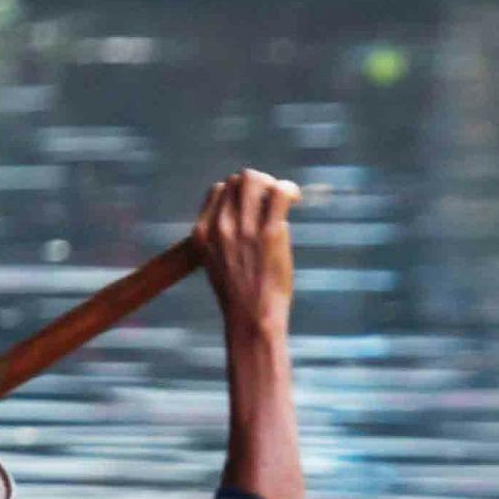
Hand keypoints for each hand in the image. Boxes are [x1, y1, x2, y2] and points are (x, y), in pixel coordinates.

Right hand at [197, 170, 299, 343]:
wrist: (252, 319)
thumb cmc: (240, 297)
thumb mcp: (218, 263)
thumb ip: (224, 239)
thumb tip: (247, 218)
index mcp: (202, 233)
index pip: (219, 190)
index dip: (240, 192)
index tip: (255, 206)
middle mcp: (220, 226)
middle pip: (237, 181)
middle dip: (258, 184)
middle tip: (273, 201)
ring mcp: (244, 229)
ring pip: (255, 179)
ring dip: (273, 184)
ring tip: (285, 199)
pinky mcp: (270, 233)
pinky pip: (279, 192)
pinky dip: (289, 189)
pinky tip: (295, 199)